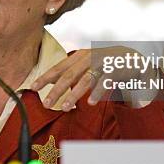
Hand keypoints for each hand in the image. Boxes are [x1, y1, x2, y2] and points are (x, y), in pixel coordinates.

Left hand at [31, 46, 155, 110]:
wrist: (131, 58)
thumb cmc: (104, 64)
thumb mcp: (86, 64)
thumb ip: (70, 72)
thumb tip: (50, 81)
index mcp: (79, 56)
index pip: (59, 67)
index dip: (45, 77)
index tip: (33, 88)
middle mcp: (89, 57)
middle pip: (69, 75)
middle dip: (56, 90)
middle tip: (46, 104)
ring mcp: (102, 63)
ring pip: (85, 80)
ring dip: (74, 94)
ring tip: (65, 107)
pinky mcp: (115, 70)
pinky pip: (104, 82)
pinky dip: (97, 93)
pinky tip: (91, 103)